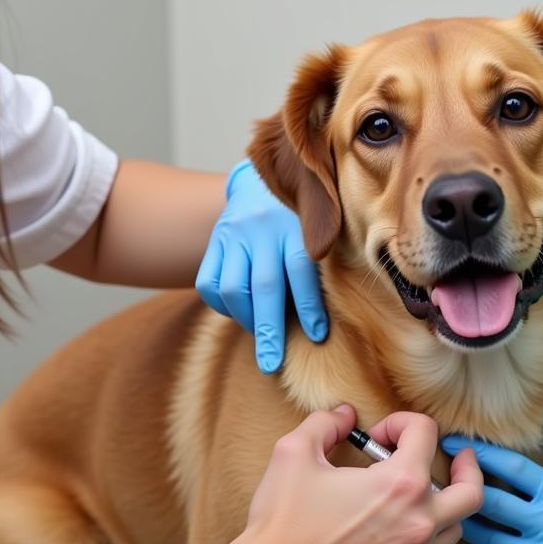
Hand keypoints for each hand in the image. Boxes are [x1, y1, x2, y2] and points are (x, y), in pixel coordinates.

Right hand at [196, 160, 327, 372]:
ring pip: (233, 287)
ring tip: (261, 334)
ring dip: (246, 319)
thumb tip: (333, 315)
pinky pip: (209, 282)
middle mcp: (264, 228)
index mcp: (297, 224)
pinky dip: (222, 306)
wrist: (264, 180)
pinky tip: (239, 313)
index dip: (309, 305)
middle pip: (265, 285)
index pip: (301, 270)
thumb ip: (326, 257)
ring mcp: (235, 234)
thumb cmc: (303, 215)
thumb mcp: (320, 224)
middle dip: (269, 330)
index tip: (318, 334)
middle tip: (271, 363)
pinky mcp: (216, 241)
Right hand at [247, 405, 483, 543]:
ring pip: (452, 531)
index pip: (427, 433)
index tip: (376, 437)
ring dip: (439, 509)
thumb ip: (327, 422)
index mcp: (402, 484)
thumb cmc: (284, 517)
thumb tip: (347, 415)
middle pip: (472, 492)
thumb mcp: (295, 451)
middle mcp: (420, 524)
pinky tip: (386, 540)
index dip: (401, 423)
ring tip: (414, 501)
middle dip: (469, 469)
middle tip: (457, 459)